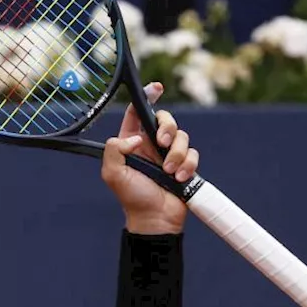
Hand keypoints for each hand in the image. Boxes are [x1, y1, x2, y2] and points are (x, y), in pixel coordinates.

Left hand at [101, 82, 199, 234]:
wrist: (155, 218)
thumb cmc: (132, 197)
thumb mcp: (113, 174)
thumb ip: (114, 150)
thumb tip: (134, 137)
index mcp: (131, 142)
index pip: (138, 113)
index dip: (147, 97)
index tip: (156, 88)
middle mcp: (150, 144)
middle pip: (165, 119)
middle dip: (167, 127)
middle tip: (162, 142)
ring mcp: (169, 154)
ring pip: (182, 136)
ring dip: (177, 154)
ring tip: (169, 172)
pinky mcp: (185, 164)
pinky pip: (193, 153)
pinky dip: (188, 165)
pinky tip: (179, 179)